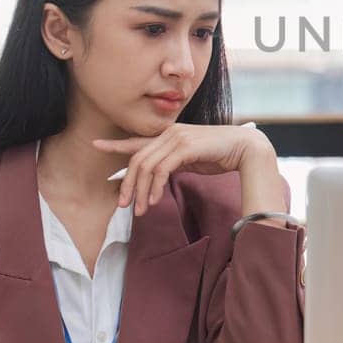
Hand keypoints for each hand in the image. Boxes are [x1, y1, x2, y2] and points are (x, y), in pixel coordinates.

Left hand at [96, 124, 280, 214]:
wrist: (245, 148)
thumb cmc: (220, 155)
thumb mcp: (191, 159)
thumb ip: (173, 163)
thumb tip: (159, 177)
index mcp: (169, 135)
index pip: (137, 141)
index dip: (115, 145)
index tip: (96, 145)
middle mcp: (169, 133)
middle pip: (137, 160)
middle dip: (127, 185)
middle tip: (123, 206)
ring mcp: (176, 138)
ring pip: (146, 166)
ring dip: (140, 191)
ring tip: (140, 210)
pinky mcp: (185, 147)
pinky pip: (161, 169)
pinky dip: (154, 187)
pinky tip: (154, 200)